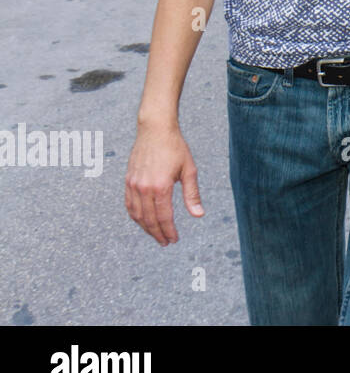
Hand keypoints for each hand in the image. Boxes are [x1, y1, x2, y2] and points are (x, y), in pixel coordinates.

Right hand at [124, 119, 203, 244]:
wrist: (155, 130)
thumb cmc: (175, 148)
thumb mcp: (189, 170)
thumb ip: (192, 195)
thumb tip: (199, 215)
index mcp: (161, 186)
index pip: (164, 217)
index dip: (169, 231)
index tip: (174, 240)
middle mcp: (144, 188)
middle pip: (149, 219)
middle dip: (157, 233)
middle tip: (165, 242)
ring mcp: (133, 184)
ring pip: (137, 214)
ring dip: (145, 228)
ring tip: (156, 235)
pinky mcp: (128, 181)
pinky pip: (129, 204)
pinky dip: (135, 216)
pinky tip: (143, 221)